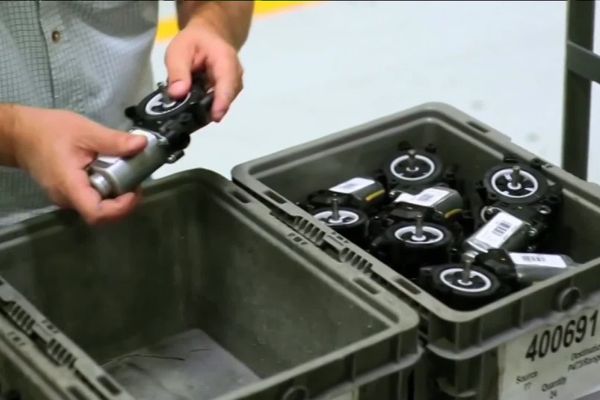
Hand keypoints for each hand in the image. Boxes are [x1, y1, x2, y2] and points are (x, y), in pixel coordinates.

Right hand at [12, 106, 146, 224]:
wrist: (20, 134)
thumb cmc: (48, 131)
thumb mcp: (85, 131)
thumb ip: (114, 141)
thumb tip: (142, 144)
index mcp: (70, 186)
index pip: (96, 214)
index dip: (120, 209)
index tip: (134, 191)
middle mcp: (67, 199)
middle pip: (100, 213)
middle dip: (123, 201)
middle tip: (136, 180)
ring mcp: (66, 198)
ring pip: (97, 207)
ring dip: (116, 196)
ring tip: (126, 174)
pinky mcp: (68, 193)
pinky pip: (91, 198)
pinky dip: (105, 189)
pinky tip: (111, 172)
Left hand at [165, 20, 243, 121]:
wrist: (208, 36)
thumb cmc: (193, 41)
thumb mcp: (178, 50)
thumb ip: (177, 71)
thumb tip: (178, 94)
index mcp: (225, 58)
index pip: (227, 81)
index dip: (222, 101)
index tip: (215, 117)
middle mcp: (235, 73)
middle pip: (228, 96)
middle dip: (211, 109)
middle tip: (191, 119)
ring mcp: (234, 84)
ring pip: (224, 102)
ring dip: (208, 110)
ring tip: (190, 114)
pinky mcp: (229, 92)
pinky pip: (220, 103)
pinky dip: (208, 108)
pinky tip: (195, 111)